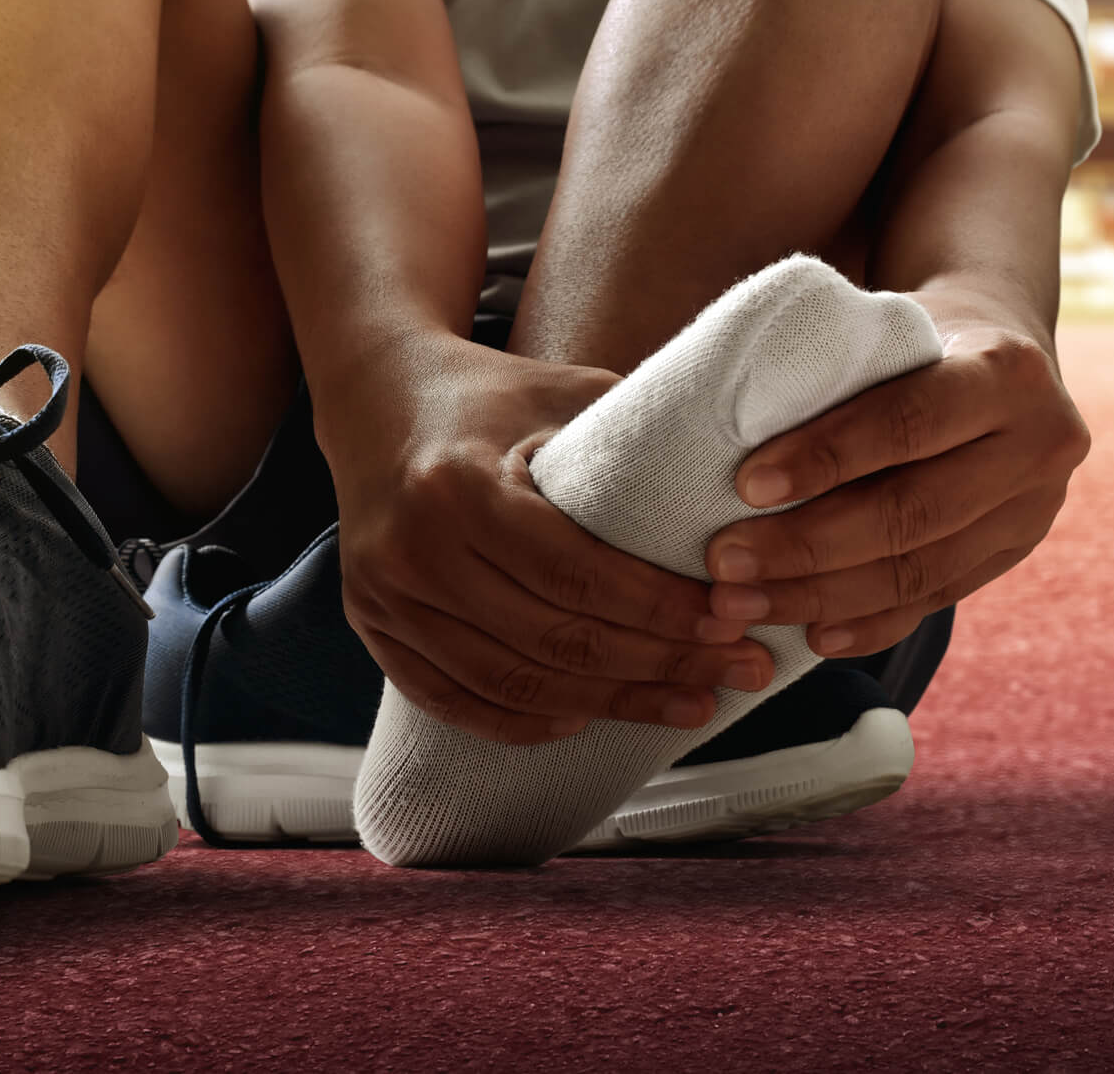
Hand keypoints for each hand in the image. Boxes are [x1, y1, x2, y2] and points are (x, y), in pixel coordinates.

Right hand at [316, 333, 773, 745]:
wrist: (377, 397)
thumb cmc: (490, 394)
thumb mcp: (565, 393)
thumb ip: (640, 442)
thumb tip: (742, 499)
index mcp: (458, 485)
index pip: (576, 574)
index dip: (661, 609)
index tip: (734, 621)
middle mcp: (412, 548)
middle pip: (552, 638)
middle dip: (659, 664)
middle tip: (739, 671)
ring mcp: (383, 595)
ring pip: (511, 680)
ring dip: (609, 701)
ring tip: (687, 703)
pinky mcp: (371, 624)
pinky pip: (451, 698)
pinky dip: (521, 720)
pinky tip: (584, 716)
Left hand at [704, 290, 1089, 658]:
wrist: (1000, 357)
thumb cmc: (911, 337)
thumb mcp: (886, 329)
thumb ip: (835, 372)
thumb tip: (723, 435)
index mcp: (1005, 370)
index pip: (906, 423)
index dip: (824, 458)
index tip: (745, 486)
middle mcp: (1039, 443)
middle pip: (912, 512)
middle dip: (807, 545)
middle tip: (724, 563)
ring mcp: (1036, 508)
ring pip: (921, 570)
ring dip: (822, 597)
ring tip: (743, 604)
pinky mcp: (1016, 552)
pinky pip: (937, 598)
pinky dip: (870, 622)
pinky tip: (812, 637)